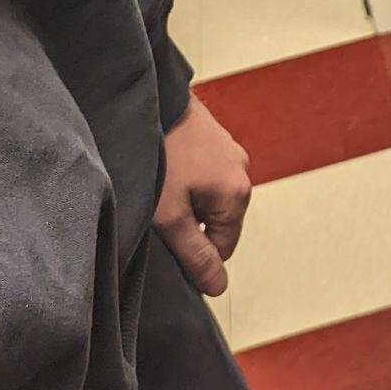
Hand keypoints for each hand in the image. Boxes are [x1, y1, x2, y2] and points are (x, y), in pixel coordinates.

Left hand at [154, 96, 252, 293]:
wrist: (149, 100)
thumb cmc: (159, 158)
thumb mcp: (171, 218)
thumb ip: (196, 256)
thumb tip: (219, 289)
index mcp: (239, 194)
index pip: (221, 249)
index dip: (191, 252)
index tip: (165, 237)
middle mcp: (242, 171)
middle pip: (216, 222)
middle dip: (188, 223)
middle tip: (159, 210)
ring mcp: (229, 150)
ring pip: (207, 197)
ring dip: (184, 199)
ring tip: (159, 186)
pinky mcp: (213, 137)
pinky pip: (202, 173)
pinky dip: (184, 178)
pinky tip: (163, 168)